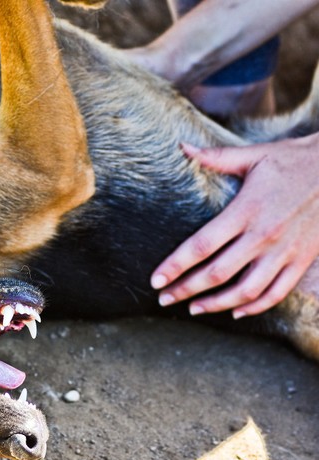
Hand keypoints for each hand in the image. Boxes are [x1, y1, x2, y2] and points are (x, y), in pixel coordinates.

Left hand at [151, 134, 318, 317]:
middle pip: (217, 274)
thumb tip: (182, 148)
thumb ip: (216, 158)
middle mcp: (264, 235)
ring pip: (245, 291)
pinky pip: (276, 293)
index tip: (156, 280)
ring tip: (193, 308)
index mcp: (246, 211)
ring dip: (216, 304)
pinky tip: (235, 311)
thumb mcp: (254, 156)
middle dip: (185, 289)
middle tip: (164, 298)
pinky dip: (254, 307)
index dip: (175, 266)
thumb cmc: (294, 160)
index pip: (201, 245)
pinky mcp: (302, 260)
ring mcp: (285, 252)